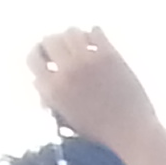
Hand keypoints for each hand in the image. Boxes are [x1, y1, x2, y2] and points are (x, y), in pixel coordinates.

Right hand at [26, 27, 159, 149]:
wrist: (132, 132)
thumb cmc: (99, 132)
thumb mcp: (66, 119)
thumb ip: (50, 99)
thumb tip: (38, 80)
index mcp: (53, 88)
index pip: (33, 58)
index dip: (39, 56)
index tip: (46, 57)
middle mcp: (67, 70)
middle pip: (50, 40)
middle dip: (54, 44)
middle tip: (63, 49)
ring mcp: (88, 60)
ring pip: (71, 32)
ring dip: (73, 37)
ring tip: (79, 45)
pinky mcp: (109, 55)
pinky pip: (95, 32)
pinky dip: (94, 35)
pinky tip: (96, 42)